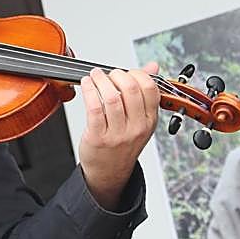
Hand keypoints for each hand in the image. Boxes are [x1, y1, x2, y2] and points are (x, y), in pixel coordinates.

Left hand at [77, 64, 160, 208]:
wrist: (109, 172)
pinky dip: (89, 91)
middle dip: (117, 74)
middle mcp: (136, 127)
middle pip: (131, 89)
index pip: (150, 88)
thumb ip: (145, 91)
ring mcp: (118, 134)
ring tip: (95, 76)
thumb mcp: (140, 119)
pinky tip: (86, 85)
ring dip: (101, 80)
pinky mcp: (98, 137)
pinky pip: (94, 108)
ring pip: (112, 97)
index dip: (137, 74)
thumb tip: (153, 66)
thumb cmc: (123, 144)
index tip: (126, 73)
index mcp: (149, 120)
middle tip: (108, 74)